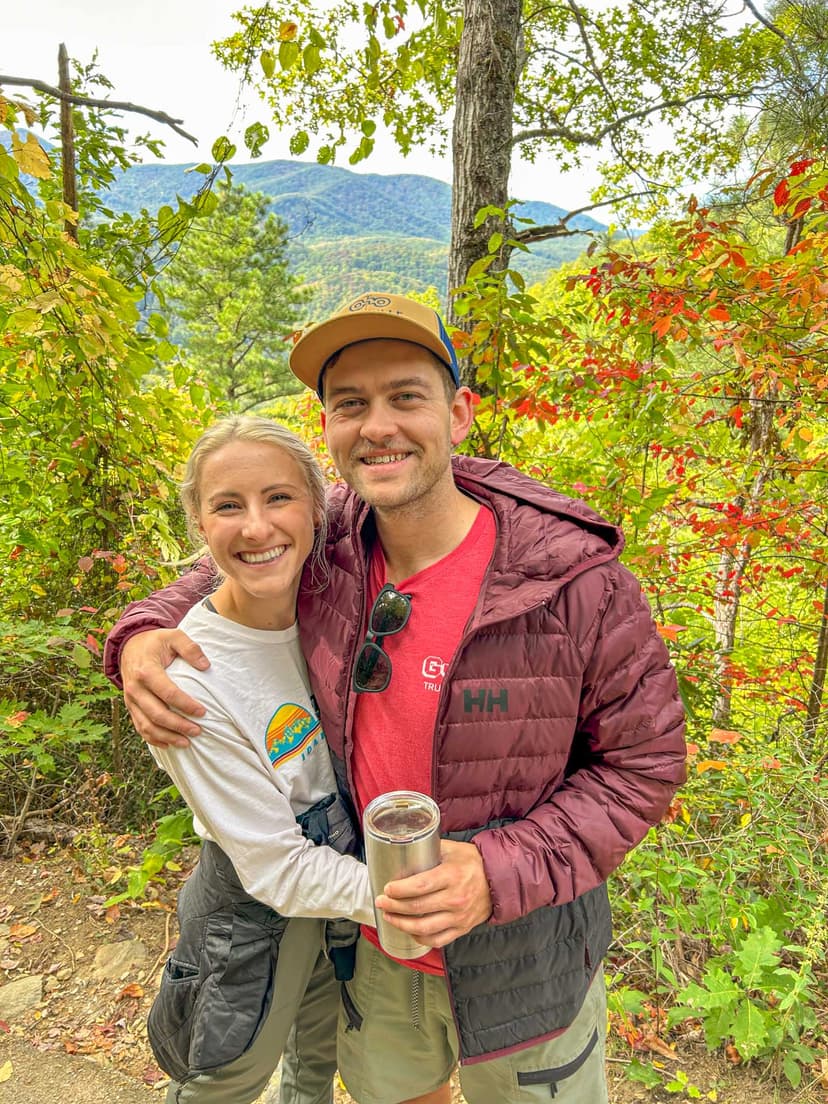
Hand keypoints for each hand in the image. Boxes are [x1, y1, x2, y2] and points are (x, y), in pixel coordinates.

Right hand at [121, 629, 208, 747]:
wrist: (129, 645)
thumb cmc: (155, 642)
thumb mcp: (174, 636)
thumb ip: (190, 647)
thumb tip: (205, 665)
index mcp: (146, 671)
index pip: (168, 693)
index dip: (186, 705)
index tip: (203, 712)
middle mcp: (135, 688)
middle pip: (157, 714)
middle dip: (178, 726)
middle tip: (198, 731)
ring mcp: (130, 699)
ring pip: (146, 725)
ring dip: (166, 737)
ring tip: (186, 743)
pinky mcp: (130, 706)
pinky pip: (139, 726)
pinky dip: (153, 738)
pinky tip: (168, 744)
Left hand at [374, 840, 492, 947]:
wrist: (499, 879)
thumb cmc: (473, 861)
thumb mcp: (452, 849)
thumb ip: (430, 850)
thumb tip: (405, 848)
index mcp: (452, 876)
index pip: (420, 886)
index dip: (399, 890)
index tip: (387, 888)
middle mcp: (455, 898)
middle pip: (417, 908)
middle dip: (393, 907)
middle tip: (381, 902)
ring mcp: (459, 917)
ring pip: (424, 928)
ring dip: (402, 924)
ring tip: (389, 917)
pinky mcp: (462, 929)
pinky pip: (437, 940)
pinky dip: (420, 938)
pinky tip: (409, 931)